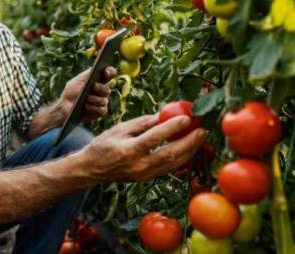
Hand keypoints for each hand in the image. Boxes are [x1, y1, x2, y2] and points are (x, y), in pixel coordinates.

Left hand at [59, 66, 116, 122]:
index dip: (110, 72)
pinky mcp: (100, 112)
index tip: (106, 72)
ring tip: (87, 98)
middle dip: (100, 87)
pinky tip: (87, 106)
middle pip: (106, 89)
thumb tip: (95, 71)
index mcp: (99, 80)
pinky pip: (101, 110)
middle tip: (93, 86)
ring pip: (103, 100)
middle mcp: (103, 90)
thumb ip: (86, 76)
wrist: (66, 106)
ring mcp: (102, 101)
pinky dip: (94, 108)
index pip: (109, 74)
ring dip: (95, 99)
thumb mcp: (77, 81)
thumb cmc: (72, 91)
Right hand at [81, 114, 205, 181]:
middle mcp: (138, 165)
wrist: (92, 169)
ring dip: (189, 151)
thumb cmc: (103, 145)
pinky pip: (169, 169)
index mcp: (129, 150)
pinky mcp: (147, 178)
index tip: (186, 118)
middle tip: (202, 130)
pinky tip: (188, 149)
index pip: (155, 138)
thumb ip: (141, 123)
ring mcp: (144, 174)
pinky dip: (181, 159)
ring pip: (173, 165)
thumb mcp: (118, 129)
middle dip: (189, 142)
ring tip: (200, 138)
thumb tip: (162, 115)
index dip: (172, 127)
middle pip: (170, 154)